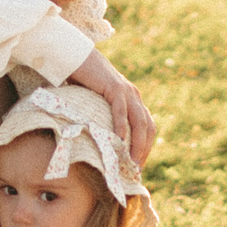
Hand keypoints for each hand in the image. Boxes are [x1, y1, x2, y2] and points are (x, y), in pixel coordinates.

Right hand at [69, 51, 153, 173]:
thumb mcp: (97, 104)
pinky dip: (121, 128)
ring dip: (137, 144)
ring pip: (139, 122)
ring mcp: (127, 91)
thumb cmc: (84, 82)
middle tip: (136, 170)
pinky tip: (119, 142)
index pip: (148, 128)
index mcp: (134, 100)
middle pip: (148, 128)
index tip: (138, 166)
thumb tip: (97, 142)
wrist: (78, 56)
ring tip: (130, 162)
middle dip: (144, 150)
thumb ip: (103, 118)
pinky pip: (121, 111)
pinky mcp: (115, 88)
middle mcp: (135, 96)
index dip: (146, 147)